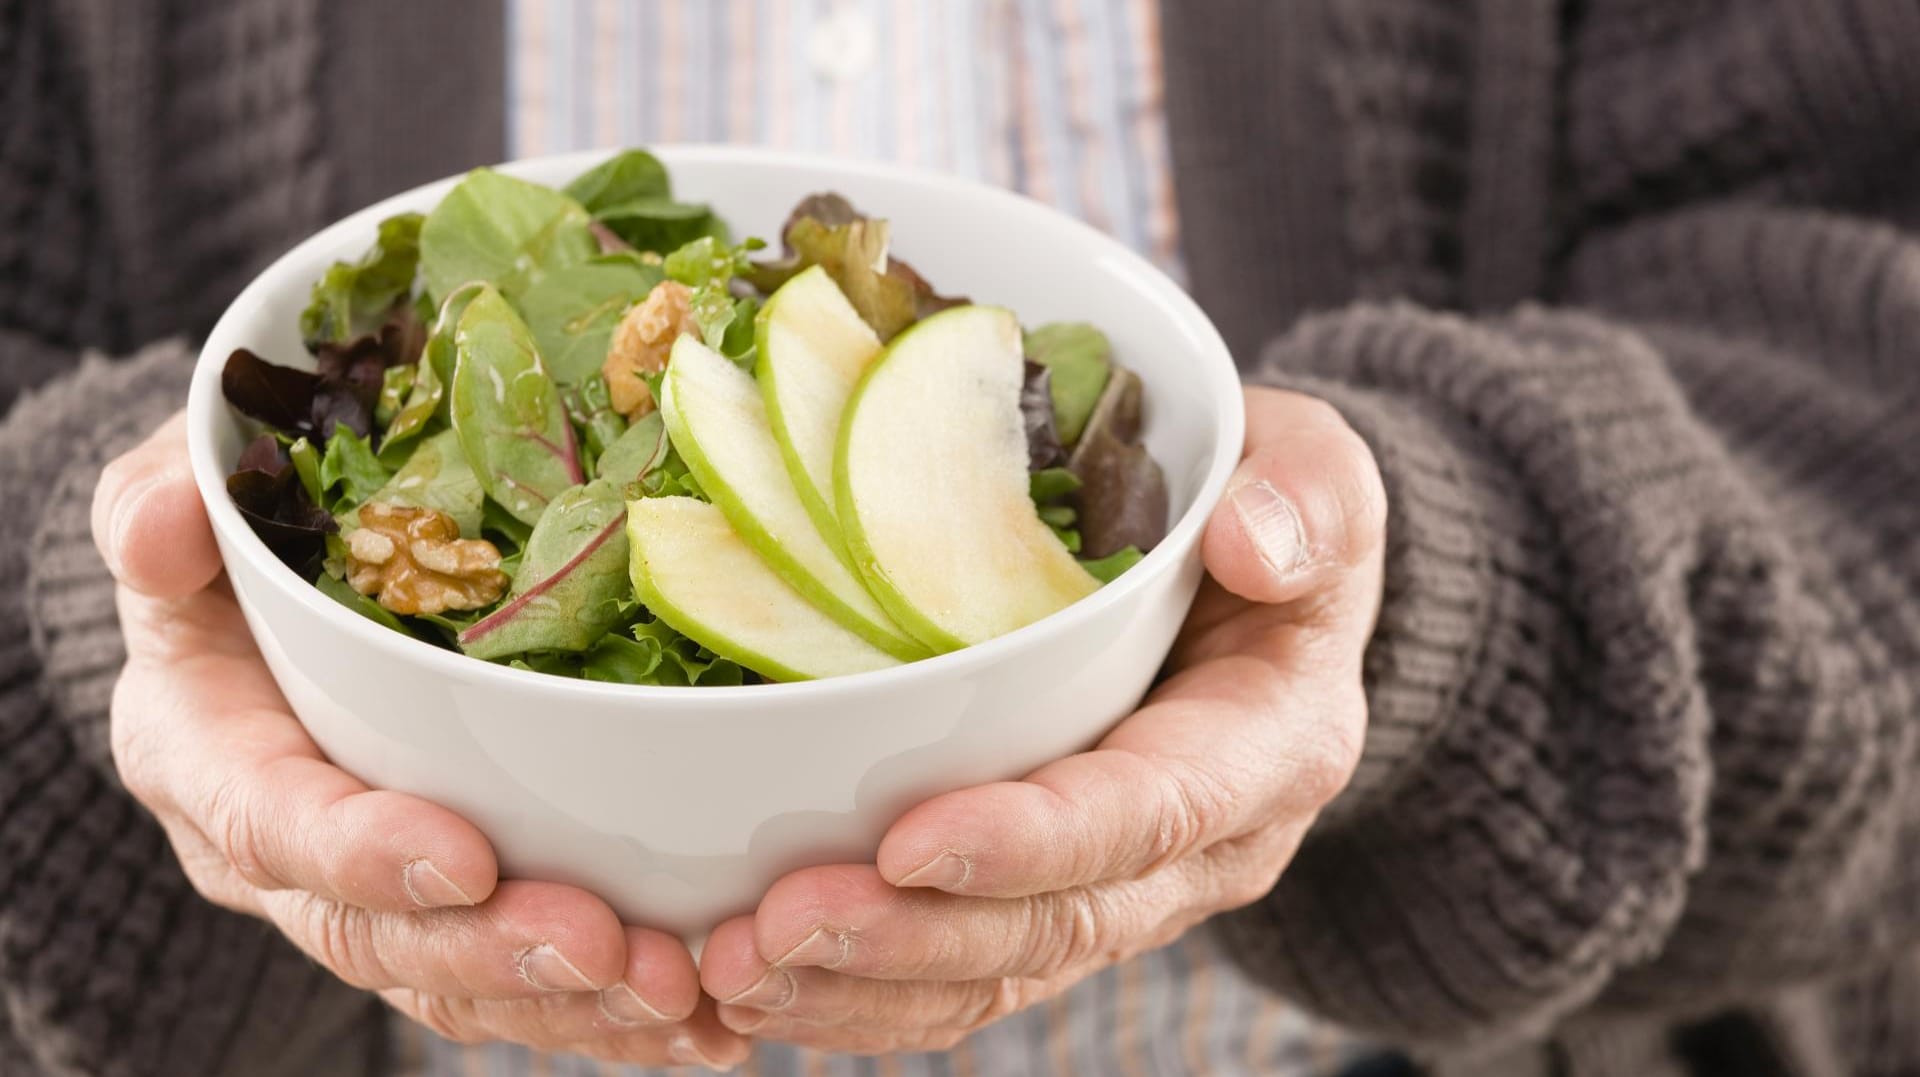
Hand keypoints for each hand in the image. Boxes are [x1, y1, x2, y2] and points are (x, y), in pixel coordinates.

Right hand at [94, 414, 748, 1068]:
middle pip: (376, 934)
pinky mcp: (449, 907)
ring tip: (673, 992)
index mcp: (208, 753)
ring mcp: (368, 892)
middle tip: (605, 947)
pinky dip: (606, 1010)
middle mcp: (282, 852)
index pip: (273, 824)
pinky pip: (516, 983)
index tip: (464, 861)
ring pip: (455, 978)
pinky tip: (703, 1019)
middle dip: (492, 948)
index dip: (362, 855)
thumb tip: (160, 526)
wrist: (281, 587)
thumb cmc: (247, 524)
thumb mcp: (190, 491)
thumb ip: (163, 503)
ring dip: (565, 1003)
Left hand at [698, 388, 1385, 1053]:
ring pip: (996, 974)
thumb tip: (1252, 543)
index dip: (1031, 841)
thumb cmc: (1276, 521)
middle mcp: (1202, 850)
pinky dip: (860, 993)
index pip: (1150, 815)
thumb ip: (1310, 499)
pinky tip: (754, 983)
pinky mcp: (1054, 900)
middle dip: (911, 936)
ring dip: (863, 987)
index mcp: (1270, 750)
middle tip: (774, 925)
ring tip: (734, 969)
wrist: (1268, 594)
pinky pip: (963, 976)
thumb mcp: (1321, 474)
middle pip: (1055, 924)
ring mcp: (1125, 889)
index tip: (908, 841)